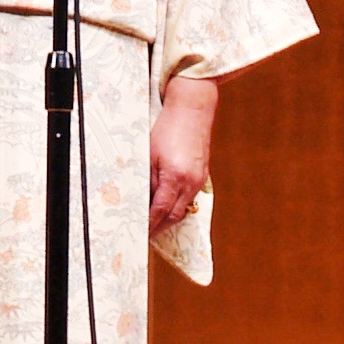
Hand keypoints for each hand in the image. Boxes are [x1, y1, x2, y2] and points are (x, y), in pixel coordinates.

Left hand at [148, 75, 216, 236]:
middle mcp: (190, 182)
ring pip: (183, 208)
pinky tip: (168, 204)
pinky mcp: (202, 174)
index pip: (160, 210)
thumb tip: (145, 200)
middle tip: (146, 234)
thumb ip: (149, 179)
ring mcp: (199, 179)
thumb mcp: (151, 154)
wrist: (193, 109)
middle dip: (160, 227)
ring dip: (169, 217)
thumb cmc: (169, 127)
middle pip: (174, 215)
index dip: (150, 224)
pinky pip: (190, 197)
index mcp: (175, 177)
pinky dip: (178, 205)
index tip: (141, 232)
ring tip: (155, 223)